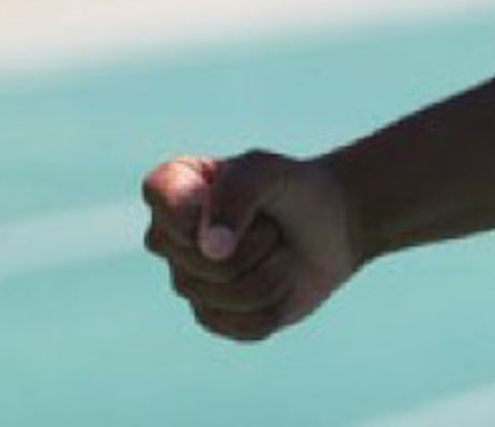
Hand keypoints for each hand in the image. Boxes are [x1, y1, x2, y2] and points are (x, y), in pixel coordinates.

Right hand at [141, 150, 363, 342]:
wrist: (334, 225)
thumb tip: (212, 250)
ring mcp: (188, 282)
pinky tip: (281, 281)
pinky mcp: (215, 318)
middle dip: (258, 241)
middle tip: (272, 225)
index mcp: (174, 190)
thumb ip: (238, 191)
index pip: (160, 192)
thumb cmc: (296, 191)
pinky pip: (245, 325)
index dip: (199, 202)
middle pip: (203, 260)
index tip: (230, 194)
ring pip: (228, 295)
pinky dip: (279, 301)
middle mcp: (170, 239)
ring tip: (279, 250)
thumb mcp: (272, 170)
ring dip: (274, 270)